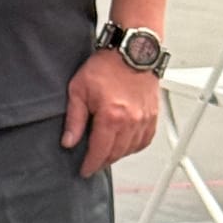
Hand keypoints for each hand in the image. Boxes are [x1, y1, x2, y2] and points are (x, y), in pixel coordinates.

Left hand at [61, 48, 162, 177]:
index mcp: (112, 116)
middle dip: (103, 161)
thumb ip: (74, 119)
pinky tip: (124, 145)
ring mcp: (145, 119)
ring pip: (131, 149)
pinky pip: (145, 140)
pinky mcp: (153, 116)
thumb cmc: (105, 66)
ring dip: (118, 155)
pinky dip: (134, 146)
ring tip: (105, 154)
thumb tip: (69, 141)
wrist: (131, 51)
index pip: (100, 151)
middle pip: (116, 153)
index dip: (91, 164)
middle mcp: (131, 121)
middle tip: (92, 164)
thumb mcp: (79, 90)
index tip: (84, 170)